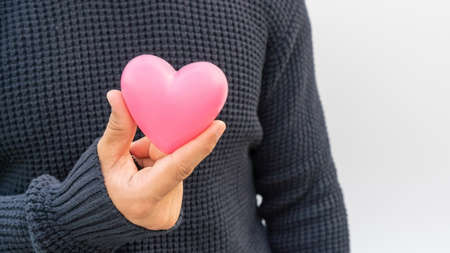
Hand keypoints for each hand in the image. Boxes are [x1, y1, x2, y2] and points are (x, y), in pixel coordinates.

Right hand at [97, 90, 225, 229]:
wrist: (123, 213)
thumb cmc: (111, 184)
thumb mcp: (107, 158)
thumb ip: (117, 129)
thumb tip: (116, 94)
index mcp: (146, 195)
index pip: (179, 166)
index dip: (200, 144)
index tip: (219, 125)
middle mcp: (167, 198)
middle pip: (180, 154)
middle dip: (173, 134)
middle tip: (174, 113)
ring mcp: (177, 195)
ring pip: (177, 154)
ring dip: (158, 147)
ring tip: (137, 157)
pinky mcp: (180, 186)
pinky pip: (177, 157)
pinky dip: (161, 151)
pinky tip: (144, 159)